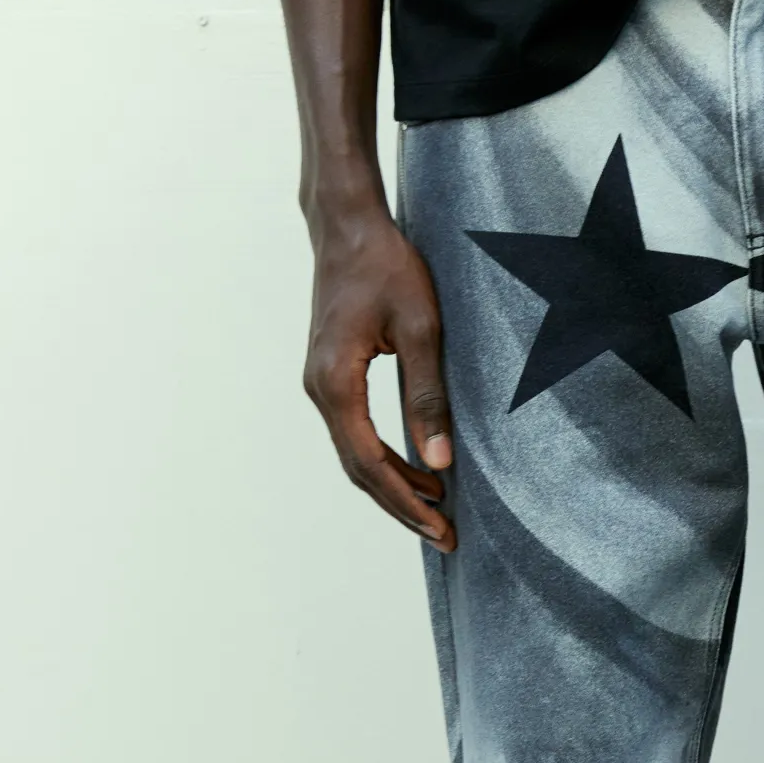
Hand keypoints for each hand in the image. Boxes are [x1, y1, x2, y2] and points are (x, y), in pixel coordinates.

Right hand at [302, 204, 455, 550]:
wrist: (347, 226)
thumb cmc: (386, 267)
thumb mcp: (422, 330)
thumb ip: (428, 398)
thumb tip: (439, 463)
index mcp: (336, 383)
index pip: (371, 464)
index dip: (407, 502)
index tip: (440, 529)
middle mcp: (319, 390)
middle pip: (359, 470)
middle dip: (402, 507)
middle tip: (444, 536)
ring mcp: (320, 384)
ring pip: (356, 456)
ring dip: (395, 487)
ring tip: (437, 510)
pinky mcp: (331, 377)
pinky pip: (356, 434)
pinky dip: (386, 460)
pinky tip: (418, 469)